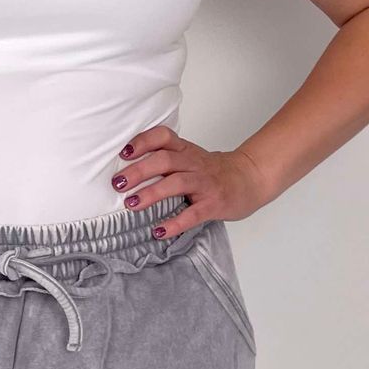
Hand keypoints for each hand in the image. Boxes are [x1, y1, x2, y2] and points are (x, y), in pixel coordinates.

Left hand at [109, 127, 268, 236]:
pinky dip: (175, 223)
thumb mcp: (190, 158)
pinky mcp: (214, 204)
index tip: (124, 152)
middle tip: (117, 183)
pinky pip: (193, 214)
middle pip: (164, 160)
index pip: (163, 137)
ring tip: (131, 204)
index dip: (143, 141)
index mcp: (186, 150)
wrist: (250, 178)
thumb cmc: (213, 171)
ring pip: (176, 183)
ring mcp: (205, 184)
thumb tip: (126, 172)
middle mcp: (194, 163)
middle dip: (138, 171)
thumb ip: (165, 160)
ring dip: (151, 193)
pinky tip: (159, 231)